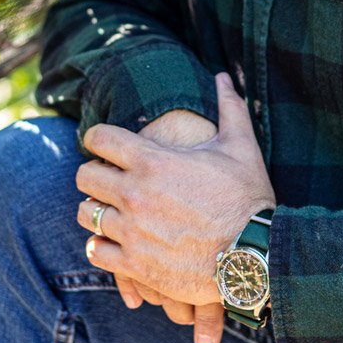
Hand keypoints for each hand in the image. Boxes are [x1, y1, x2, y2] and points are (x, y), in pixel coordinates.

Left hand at [76, 72, 274, 342]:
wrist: (257, 257)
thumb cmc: (249, 199)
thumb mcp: (241, 147)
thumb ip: (228, 108)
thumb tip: (222, 77)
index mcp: (153, 161)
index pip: (99, 138)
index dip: (98, 137)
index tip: (104, 143)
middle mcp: (135, 194)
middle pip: (84, 175)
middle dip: (94, 173)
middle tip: (109, 178)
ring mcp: (132, 231)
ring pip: (86, 214)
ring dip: (96, 209)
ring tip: (112, 211)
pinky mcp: (135, 266)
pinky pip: (97, 251)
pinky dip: (102, 245)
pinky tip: (116, 241)